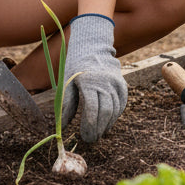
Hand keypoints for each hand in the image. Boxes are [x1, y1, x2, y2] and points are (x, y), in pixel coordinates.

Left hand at [60, 13, 126, 142]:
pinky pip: (121, 104)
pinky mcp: (122, 84)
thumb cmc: (76, 65)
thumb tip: (62, 126)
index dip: (88, 127)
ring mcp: (116, 83)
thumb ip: (66, 105)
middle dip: (98, 129)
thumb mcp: (67, 82)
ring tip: (98, 133)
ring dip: (107, 125)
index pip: (92, 110)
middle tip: (91, 139)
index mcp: (89, 82)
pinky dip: (115, 115)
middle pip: (105, 113)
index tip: (83, 137)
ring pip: (115, 110)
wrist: (93, 45)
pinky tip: (107, 123)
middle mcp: (105, 82)